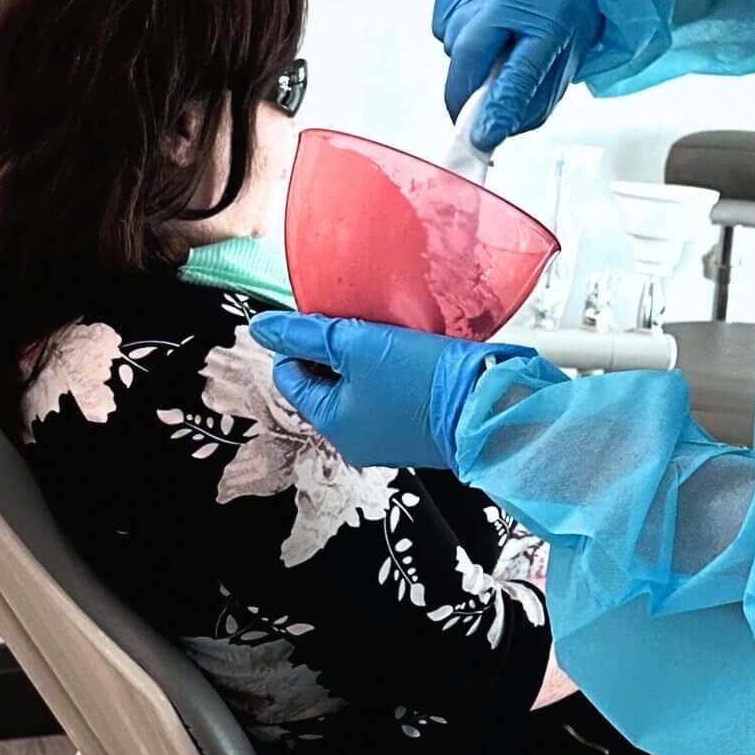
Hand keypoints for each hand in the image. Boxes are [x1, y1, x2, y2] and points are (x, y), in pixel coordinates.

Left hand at [251, 312, 530, 471]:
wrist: (492, 406)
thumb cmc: (425, 382)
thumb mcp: (357, 346)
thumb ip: (306, 334)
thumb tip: (262, 328)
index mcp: (331, 423)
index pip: (290, 374)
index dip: (301, 340)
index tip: (327, 316)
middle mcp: (355, 437)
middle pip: (325, 379)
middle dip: (336, 347)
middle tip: (360, 322)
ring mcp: (387, 434)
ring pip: (359, 382)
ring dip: (367, 354)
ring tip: (388, 333)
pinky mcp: (417, 425)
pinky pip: (389, 390)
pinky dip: (393, 368)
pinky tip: (412, 351)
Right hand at [432, 0, 600, 152]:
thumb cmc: (564, 7)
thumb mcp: (565, 56)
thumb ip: (534, 97)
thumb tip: (496, 132)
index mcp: (548, 20)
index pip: (519, 74)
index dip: (499, 108)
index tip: (481, 137)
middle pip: (466, 62)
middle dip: (465, 96)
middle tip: (476, 110)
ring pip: (453, 48)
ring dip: (468, 60)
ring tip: (498, 37)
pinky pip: (444, 27)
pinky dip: (460, 33)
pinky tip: (483, 17)